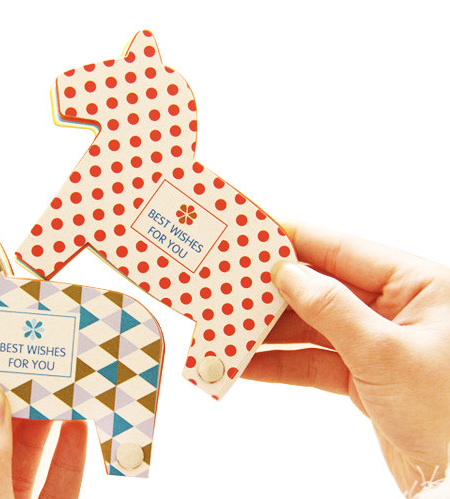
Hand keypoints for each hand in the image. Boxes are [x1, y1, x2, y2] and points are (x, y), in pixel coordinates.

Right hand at [242, 220, 449, 496]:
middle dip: (273, 291)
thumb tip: (286, 273)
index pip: (343, 250)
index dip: (296, 240)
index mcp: (417, 286)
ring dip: (269, 331)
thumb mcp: (385, 353)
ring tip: (228, 326)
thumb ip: (332, 309)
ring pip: (311, 326)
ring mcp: (376, 343)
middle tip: (230, 284)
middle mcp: (396, 309)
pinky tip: (246, 362)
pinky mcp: (362, 376)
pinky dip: (280, 363)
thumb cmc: (448, 412)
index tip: (253, 233)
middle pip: (321, 288)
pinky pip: (312, 361)